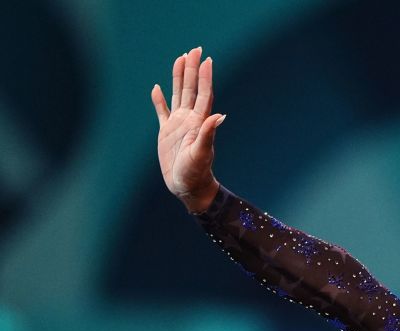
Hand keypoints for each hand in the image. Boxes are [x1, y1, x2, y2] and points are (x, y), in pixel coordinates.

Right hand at [150, 46, 223, 212]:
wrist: (187, 187)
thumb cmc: (196, 173)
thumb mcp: (201, 153)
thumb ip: (208, 134)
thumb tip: (219, 116)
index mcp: (198, 122)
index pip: (202, 94)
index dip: (204, 77)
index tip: (206, 59)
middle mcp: (189, 119)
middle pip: (190, 88)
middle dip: (192, 69)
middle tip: (195, 49)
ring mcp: (178, 124)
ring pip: (177, 94)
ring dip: (178, 77)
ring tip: (180, 58)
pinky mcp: (166, 132)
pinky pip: (161, 111)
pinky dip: (158, 100)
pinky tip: (156, 88)